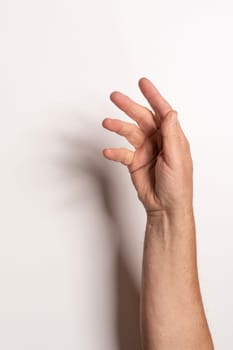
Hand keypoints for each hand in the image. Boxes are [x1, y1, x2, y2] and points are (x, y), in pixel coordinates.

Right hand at [102, 77, 192, 214]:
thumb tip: (171, 113)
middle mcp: (158, 141)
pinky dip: (114, 152)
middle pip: (142, 118)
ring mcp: (145, 150)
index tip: (142, 83)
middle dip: (129, 106)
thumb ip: (172, 136)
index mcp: (172, 137)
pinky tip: (107, 151)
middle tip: (115, 96)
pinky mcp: (134, 162)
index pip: (162, 112)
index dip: (153, 96)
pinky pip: (122, 153)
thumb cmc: (177, 186)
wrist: (165, 207)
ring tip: (106, 122)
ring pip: (129, 132)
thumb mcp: (176, 159)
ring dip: (118, 127)